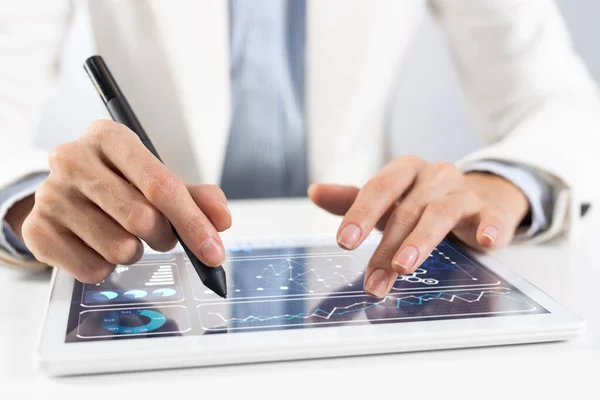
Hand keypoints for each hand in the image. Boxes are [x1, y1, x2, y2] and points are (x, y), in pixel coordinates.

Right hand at [21, 120, 230, 282]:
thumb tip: (221, 218)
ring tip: (125, 236)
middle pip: (141, 218)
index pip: (160, 184)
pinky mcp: (37, 230)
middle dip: (164, 236)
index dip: (193, 222)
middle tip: (161, 234)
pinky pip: (92, 269)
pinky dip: (107, 267)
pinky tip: (99, 247)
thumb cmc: (119, 182)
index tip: (213, 250)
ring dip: (135, 253)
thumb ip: (196, 197)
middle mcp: (73, 159)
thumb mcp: (158, 179)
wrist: (67, 192)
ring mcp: (50, 194)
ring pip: (119, 248)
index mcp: (109, 137)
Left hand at [308, 156, 529, 297]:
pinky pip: (492, 216)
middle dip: (386, 248)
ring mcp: (464, 192)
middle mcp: (434, 176)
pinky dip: (489, 227)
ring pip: (440, 213)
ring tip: (403, 267)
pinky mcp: (491, 210)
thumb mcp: (389, 201)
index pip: (378, 189)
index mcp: (405, 170)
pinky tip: (485, 241)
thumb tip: (314, 192)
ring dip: (420, 241)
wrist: (482, 196)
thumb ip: (353, 200)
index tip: (344, 242)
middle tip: (373, 281)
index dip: (360, 214)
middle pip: (406, 209)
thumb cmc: (424, 201)